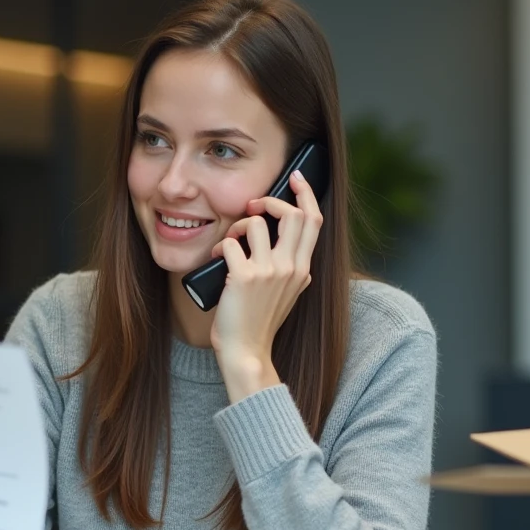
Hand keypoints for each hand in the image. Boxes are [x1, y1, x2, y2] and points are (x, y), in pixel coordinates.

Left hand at [209, 170, 323, 399]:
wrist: (246, 351)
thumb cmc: (259, 323)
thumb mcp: (288, 295)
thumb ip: (293, 272)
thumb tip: (291, 250)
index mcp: (302, 269)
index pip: (314, 221)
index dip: (306, 194)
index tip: (296, 178)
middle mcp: (290, 267)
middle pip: (292, 213)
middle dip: (269, 201)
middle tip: (253, 207)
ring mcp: (269, 272)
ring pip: (256, 222)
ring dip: (237, 225)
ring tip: (229, 242)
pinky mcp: (244, 277)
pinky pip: (230, 242)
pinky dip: (220, 247)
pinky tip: (215, 260)